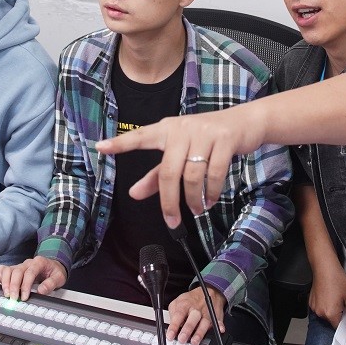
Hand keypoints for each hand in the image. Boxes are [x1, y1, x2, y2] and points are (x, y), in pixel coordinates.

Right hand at [0, 256, 66, 300]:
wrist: (53, 266)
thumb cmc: (55, 272)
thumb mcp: (59, 277)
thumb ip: (51, 283)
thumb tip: (41, 291)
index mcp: (39, 262)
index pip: (30, 273)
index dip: (26, 285)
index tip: (24, 297)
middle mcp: (27, 263)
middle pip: (17, 271)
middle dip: (14, 286)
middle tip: (14, 299)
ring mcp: (20, 266)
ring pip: (8, 270)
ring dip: (5, 283)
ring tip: (7, 294)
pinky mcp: (14, 269)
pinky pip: (3, 270)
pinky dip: (0, 277)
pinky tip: (1, 286)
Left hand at [96, 108, 263, 229]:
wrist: (245, 123)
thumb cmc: (207, 139)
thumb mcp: (180, 154)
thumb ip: (156, 175)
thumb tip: (133, 194)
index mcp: (166, 129)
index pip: (140, 137)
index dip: (121, 143)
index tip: (100, 147)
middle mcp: (182, 128)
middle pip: (168, 171)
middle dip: (169, 201)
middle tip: (172, 221)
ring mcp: (204, 132)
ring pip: (192, 175)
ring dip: (193, 199)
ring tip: (196, 209)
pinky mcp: (224, 139)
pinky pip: (214, 174)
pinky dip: (211, 193)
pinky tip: (210, 201)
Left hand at [166, 286, 226, 344]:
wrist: (207, 291)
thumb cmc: (191, 300)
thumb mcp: (177, 302)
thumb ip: (173, 313)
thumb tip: (171, 326)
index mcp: (185, 304)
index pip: (178, 315)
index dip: (174, 326)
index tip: (170, 336)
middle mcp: (196, 309)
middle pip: (192, 319)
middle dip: (187, 329)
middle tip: (182, 339)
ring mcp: (207, 312)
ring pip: (205, 322)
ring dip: (200, 332)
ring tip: (195, 341)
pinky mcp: (215, 315)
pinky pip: (219, 320)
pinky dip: (220, 325)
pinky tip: (220, 330)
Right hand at [309, 263, 345, 332]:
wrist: (324, 267)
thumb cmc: (337, 279)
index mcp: (330, 314)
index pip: (340, 327)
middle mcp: (320, 313)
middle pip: (333, 321)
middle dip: (339, 314)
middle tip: (343, 301)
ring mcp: (314, 307)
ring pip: (326, 314)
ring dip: (332, 309)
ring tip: (335, 296)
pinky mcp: (311, 302)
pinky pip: (320, 308)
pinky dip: (325, 304)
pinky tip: (329, 294)